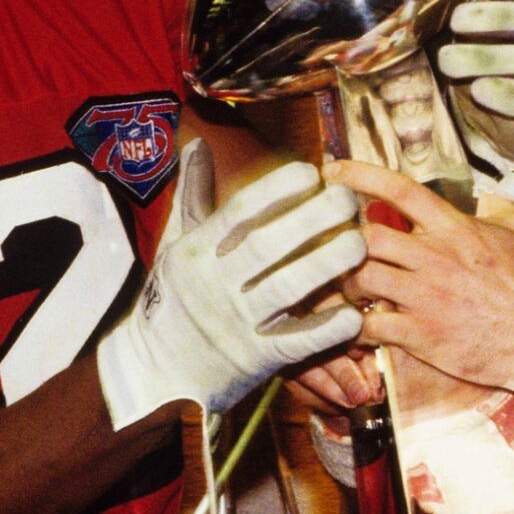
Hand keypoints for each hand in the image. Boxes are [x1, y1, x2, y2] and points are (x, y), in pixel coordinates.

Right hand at [96, 143, 366, 428]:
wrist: (154, 369)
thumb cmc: (172, 297)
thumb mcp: (176, 243)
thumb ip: (193, 194)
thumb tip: (197, 143)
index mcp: (198, 250)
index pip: (240, 212)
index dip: (277, 189)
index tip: (311, 173)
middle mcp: (215, 283)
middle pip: (267, 245)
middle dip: (311, 219)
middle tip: (347, 199)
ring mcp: (236, 323)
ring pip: (285, 290)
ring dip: (325, 265)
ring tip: (360, 242)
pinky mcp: (255, 360)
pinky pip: (295, 343)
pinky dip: (324, 330)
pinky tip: (354, 313)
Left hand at [324, 159, 513, 394]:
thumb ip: (498, 209)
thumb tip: (487, 197)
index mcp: (453, 228)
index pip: (398, 190)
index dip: (360, 176)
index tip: (333, 172)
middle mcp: (434, 257)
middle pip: (365, 238)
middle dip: (344, 244)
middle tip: (335, 252)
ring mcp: (425, 297)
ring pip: (360, 279)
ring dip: (344, 284)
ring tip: (345, 290)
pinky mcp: (420, 334)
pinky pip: (368, 326)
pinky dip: (351, 327)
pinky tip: (350, 327)